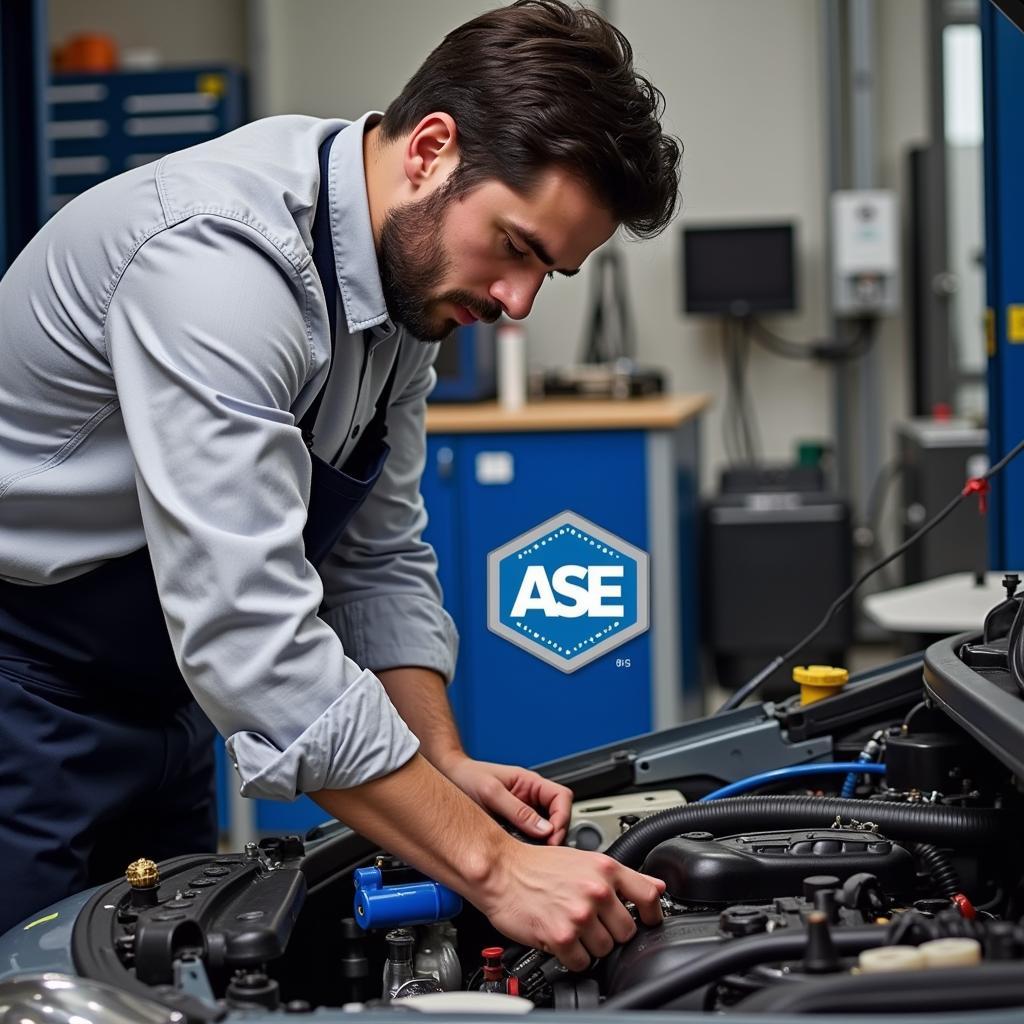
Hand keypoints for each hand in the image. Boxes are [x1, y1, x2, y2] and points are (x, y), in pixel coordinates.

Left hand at [435, 753, 571, 844]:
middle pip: (558, 816)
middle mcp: (530, 797)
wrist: (448, 777)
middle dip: (555, 835)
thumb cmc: (467, 776)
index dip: (562, 818)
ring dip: (541, 843)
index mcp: (530, 782)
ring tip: (529, 855)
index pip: (562, 797)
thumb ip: (518, 810)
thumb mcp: (491, 793)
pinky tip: (518, 854)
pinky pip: (529, 837)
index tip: (552, 837)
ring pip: (545, 830)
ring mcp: (523, 812)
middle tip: (543, 853)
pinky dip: (528, 847)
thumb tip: (544, 830)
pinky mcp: (513, 825)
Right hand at [474, 842, 664, 971]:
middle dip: (611, 932)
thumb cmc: (538, 865)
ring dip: (590, 946)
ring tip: (572, 928)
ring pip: (605, 950)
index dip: (651, 914)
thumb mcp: (585, 860)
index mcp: (605, 868)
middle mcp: (595, 890)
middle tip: (591, 923)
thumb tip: (656, 885)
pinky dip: (572, 957)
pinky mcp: (562, 936)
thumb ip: (623, 875)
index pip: (648, 896)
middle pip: (627, 931)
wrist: (501, 871)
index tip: (647, 921)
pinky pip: (582, 963)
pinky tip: (561, 939)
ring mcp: (579, 914)